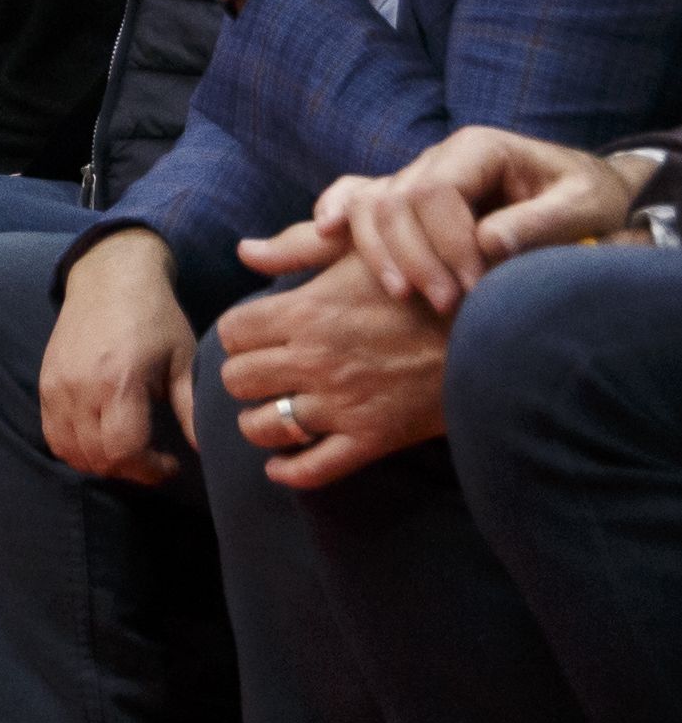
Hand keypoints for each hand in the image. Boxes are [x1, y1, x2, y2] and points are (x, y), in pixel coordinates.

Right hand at [41, 231, 198, 483]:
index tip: (171, 463)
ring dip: (100, 462)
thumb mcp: (184, 359)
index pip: (123, 451)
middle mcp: (80, 388)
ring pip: (70, 451)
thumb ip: (191, 408)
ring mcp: (56, 387)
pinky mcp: (45, 384)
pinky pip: (53, 435)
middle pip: (96, 458)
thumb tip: (208, 452)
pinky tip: (100, 437)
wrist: (108, 278)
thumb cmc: (154, 318)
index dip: (149, 470)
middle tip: (152, 459)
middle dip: (129, 469)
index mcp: (119, 381)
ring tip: (126, 450)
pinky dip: (75, 448)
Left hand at [218, 252, 449, 488]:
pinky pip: (312, 469)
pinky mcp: (372, 438)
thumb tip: (245, 252)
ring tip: (273, 413)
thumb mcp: (360, 254)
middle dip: (245, 377)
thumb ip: (299, 250)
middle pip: (237, 379)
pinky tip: (279, 467)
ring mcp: (342, 403)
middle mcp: (315, 360)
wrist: (490, 333)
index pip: (232, 332)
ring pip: (263, 426)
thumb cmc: (422, 284)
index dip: (239, 336)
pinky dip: (288, 471)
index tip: (255, 338)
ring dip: (261, 422)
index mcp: (306, 312)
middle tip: (265, 376)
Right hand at [246, 126, 644, 315]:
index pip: (435, 191)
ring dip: (375, 253)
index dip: (446, 242)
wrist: (589, 193)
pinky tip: (307, 240)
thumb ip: (542, 223)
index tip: (473, 288)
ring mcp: (415, 179)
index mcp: (476, 149)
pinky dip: (330, 220)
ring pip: (365, 205)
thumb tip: (487, 246)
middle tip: (443, 303)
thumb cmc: (591, 199)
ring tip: (403, 295)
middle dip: (411, 255)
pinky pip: (353, 203)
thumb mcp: (584, 207)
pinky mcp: (406, 204)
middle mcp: (436, 160)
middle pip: (392, 200)